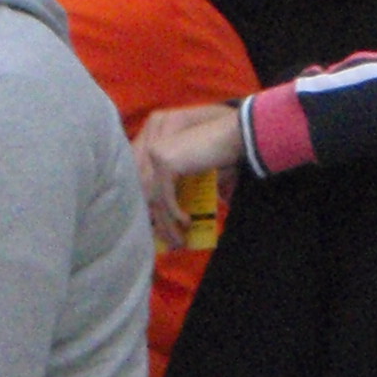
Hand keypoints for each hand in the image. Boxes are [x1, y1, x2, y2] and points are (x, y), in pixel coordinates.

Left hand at [134, 104, 242, 233]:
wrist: (235, 134)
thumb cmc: (220, 151)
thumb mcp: (196, 172)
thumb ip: (184, 189)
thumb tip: (177, 218)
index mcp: (154, 146)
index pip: (141, 183)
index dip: (147, 207)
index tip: (157, 229)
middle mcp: (150, 148)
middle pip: (145, 193)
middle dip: (156, 221)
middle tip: (169, 242)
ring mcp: (156, 154)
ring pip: (155, 198)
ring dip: (167, 224)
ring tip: (180, 241)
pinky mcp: (165, 162)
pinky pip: (166, 196)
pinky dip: (175, 213)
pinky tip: (187, 223)